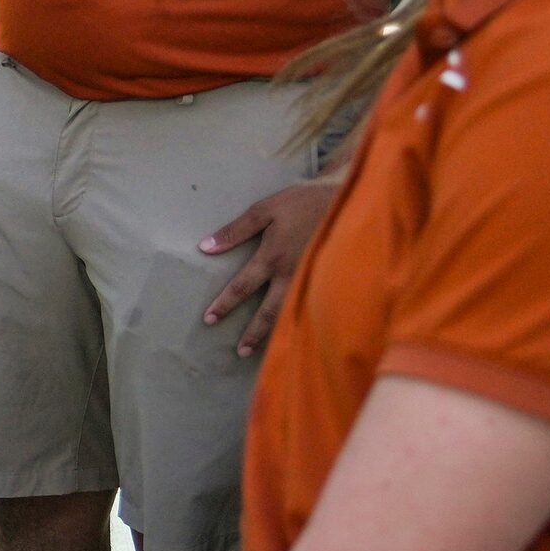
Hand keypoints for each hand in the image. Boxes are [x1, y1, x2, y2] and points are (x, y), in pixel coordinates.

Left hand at [201, 175, 338, 355]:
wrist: (344, 198)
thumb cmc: (301, 203)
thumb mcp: (264, 210)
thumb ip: (234, 231)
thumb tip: (205, 247)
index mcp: (273, 258)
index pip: (243, 286)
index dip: (225, 304)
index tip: (209, 319)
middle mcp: (291, 275)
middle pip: (269, 311)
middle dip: (253, 332)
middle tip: (238, 352)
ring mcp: (312, 280)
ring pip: (292, 313)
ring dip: (276, 333)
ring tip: (264, 351)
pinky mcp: (326, 280)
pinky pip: (310, 306)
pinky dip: (300, 323)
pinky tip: (295, 335)